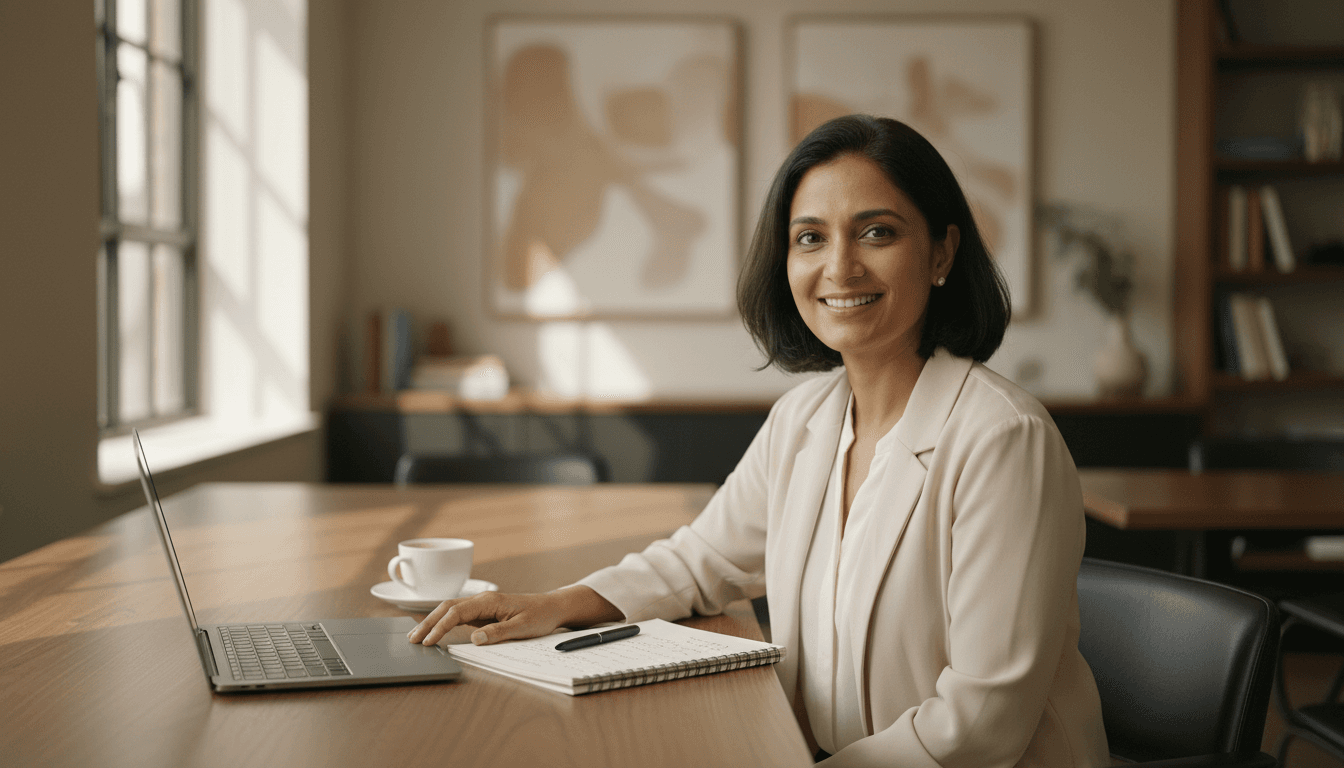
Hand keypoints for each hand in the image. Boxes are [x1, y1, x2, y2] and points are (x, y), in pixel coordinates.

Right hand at [407, 585, 621, 646]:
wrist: (553, 607)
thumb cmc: (541, 616)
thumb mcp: (523, 627)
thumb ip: (499, 632)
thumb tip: (475, 638)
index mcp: (489, 601)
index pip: (456, 612)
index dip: (439, 626)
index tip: (428, 640)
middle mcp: (482, 601)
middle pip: (447, 607)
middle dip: (428, 623)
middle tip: (411, 639)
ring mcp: (482, 606)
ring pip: (450, 610)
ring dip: (432, 621)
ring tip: (416, 636)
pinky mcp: (484, 613)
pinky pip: (459, 615)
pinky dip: (443, 622)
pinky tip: (435, 632)